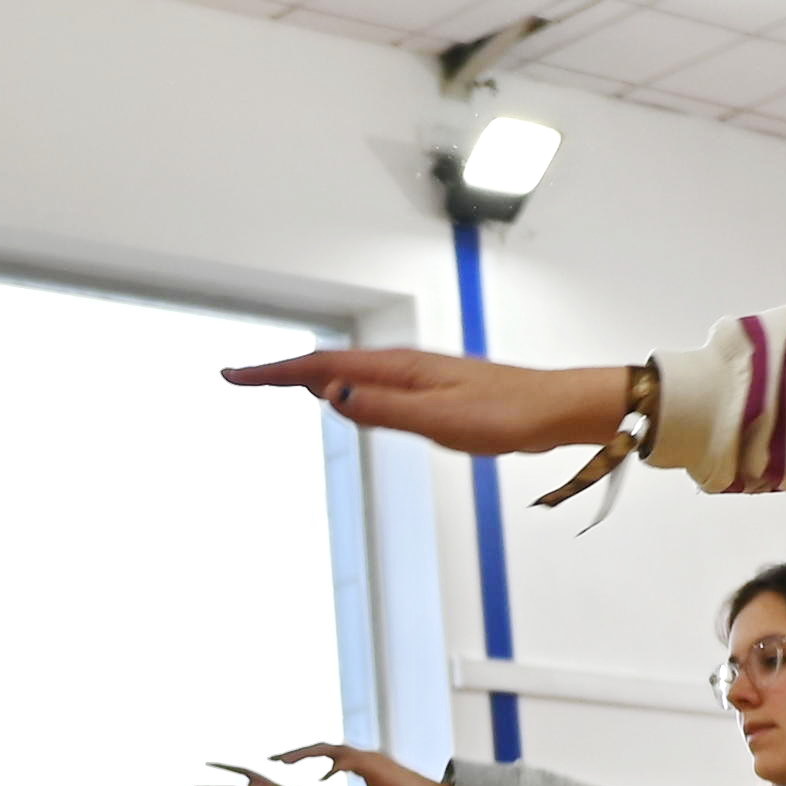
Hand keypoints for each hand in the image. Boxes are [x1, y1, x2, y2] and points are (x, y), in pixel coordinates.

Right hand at [224, 348, 628, 464]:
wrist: (553, 410)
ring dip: (305, 377)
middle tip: (238, 378)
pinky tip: (339, 398)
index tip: (233, 375)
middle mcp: (401, 367)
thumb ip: (384, 409)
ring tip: (269, 382)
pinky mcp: (428, 394)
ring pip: (346, 374)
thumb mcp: (440, 420)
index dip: (272, 372)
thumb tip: (331, 395)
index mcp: (397, 369)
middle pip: (326, 365)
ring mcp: (414, 379)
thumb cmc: (504, 416)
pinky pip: (369, 388)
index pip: (320, 367)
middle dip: (279, 371)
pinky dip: (338, 389)